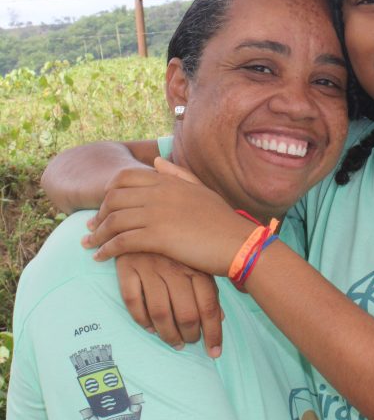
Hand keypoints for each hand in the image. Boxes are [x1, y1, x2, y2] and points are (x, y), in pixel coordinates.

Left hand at [81, 160, 247, 274]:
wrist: (238, 243)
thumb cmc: (222, 220)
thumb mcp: (200, 190)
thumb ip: (177, 174)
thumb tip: (156, 161)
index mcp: (168, 181)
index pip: (124, 178)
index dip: (108, 192)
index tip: (103, 207)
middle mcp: (159, 193)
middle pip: (113, 198)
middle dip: (98, 214)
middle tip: (90, 229)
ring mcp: (157, 214)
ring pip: (113, 221)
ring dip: (97, 235)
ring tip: (90, 245)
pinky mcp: (158, 237)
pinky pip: (121, 242)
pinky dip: (106, 250)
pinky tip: (100, 258)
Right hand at [116, 252, 223, 357]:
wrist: (144, 215)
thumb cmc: (177, 243)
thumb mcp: (197, 259)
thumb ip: (209, 287)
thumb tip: (222, 318)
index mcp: (196, 265)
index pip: (209, 307)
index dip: (213, 333)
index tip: (214, 352)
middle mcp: (175, 267)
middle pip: (186, 314)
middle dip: (190, 336)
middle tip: (190, 343)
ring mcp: (150, 267)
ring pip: (160, 313)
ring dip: (167, 335)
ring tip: (174, 341)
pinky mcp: (128, 267)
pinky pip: (134, 303)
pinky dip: (142, 320)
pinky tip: (149, 328)